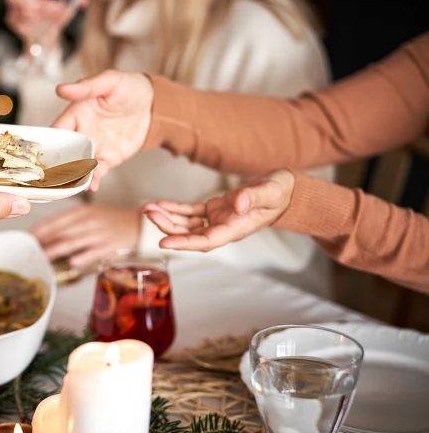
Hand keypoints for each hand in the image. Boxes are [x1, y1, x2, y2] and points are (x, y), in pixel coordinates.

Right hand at [5, 0, 85, 52]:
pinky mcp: (13, 19)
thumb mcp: (67, 5)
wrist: (48, 33)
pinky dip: (21, 18)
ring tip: (33, 7)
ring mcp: (16, 6)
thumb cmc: (55, 13)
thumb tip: (85, 0)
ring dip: (21, 1)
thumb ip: (76, 0)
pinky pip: (12, 17)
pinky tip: (31, 19)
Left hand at [30, 204, 140, 266]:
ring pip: (72, 242)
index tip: (26, 238)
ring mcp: (98, 233)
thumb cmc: (111, 220)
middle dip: (41, 242)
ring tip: (41, 259)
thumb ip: (70, 222)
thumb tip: (47, 234)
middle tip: (28, 251)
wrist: (138, 225)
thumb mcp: (90, 214)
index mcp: (82, 212)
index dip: (39, 230)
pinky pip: (93, 251)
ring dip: (55, 251)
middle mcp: (88, 221)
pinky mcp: (109, 245)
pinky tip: (72, 263)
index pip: (55, 221)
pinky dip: (82, 257)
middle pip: (60, 232)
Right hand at [52, 70, 153, 190]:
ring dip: (74, 176)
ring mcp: (95, 147)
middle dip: (58, 166)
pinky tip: (91, 186)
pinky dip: (93, 181)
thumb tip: (61, 89)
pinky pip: (97, 172)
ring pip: (79, 165)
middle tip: (53, 178)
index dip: (49, 143)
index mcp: (76, 114)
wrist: (154, 104)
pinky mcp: (108, 158)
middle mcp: (82, 132)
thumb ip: (86, 87)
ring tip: (73, 185)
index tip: (42, 155)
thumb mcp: (110, 81)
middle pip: (65, 152)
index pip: (57, 130)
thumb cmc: (129, 87)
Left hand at [143, 170, 294, 251]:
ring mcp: (218, 220)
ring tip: (148, 208)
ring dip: (167, 217)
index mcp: (236, 229)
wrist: (285, 190)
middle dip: (168, 226)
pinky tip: (160, 204)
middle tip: (149, 214)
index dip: (184, 242)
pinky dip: (175, 209)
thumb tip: (236, 205)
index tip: (164, 242)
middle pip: (191, 234)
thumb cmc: (280, 192)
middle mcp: (223, 228)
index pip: (206, 241)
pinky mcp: (215, 209)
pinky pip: (191, 212)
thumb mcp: (270, 192)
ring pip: (187, 224)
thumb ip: (254, 198)